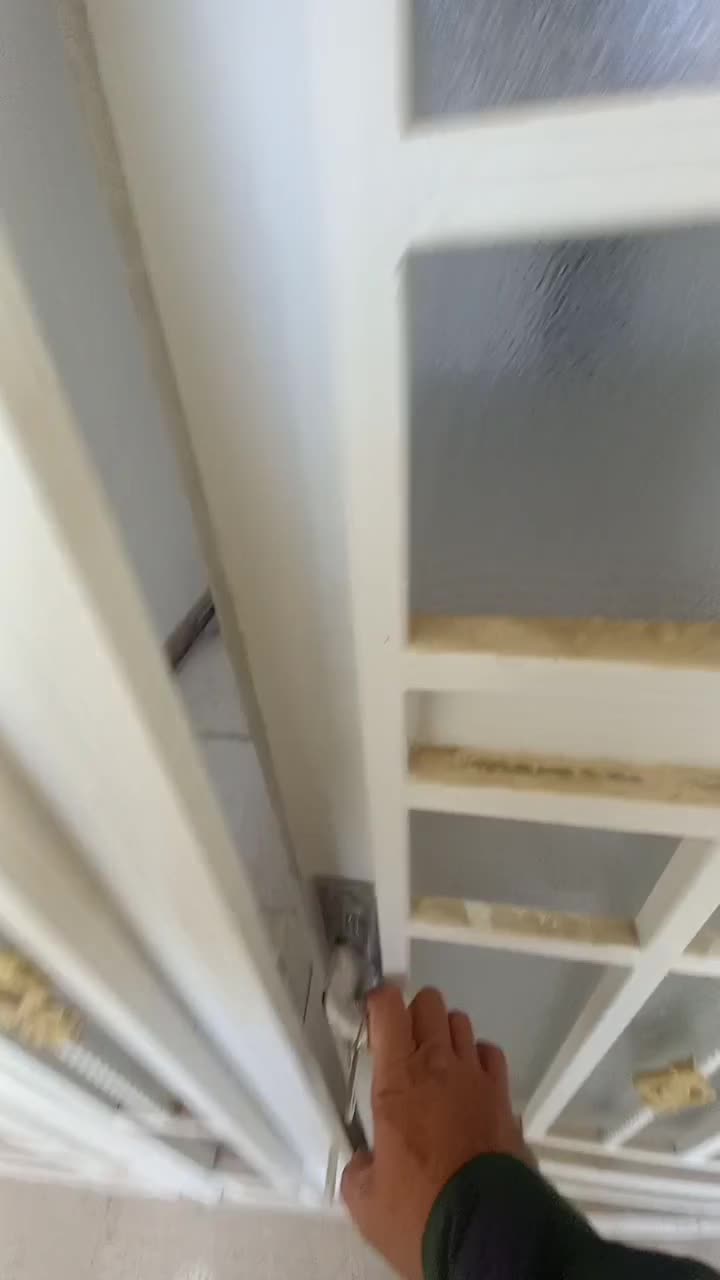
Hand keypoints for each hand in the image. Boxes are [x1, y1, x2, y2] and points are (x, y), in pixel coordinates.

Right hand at [341, 985, 530, 1279]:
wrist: (487, 1234)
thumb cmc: (420, 1214)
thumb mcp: (366, 1202)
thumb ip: (359, 1170)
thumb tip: (364, 1164)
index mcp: (397, 1082)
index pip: (388, 1008)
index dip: (379, 1002)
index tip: (372, 1015)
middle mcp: (438, 1066)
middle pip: (429, 1002)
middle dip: (413, 1014)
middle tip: (403, 1044)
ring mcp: (476, 1077)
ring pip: (461, 1022)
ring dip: (445, 1034)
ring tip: (436, 1064)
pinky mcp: (504, 1096)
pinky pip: (490, 1054)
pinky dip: (478, 1059)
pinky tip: (470, 1082)